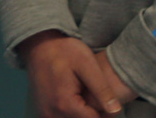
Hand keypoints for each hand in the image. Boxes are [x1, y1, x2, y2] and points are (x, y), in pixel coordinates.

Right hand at [18, 30, 134, 117]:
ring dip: (82, 114)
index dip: (105, 111)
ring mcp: (45, 115)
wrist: (39, 46)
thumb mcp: (86, 63)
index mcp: (65, 104)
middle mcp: (52, 114)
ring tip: (84, 94)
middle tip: (93, 93)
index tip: (106, 96)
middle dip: (93, 112)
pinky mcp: (43, 113)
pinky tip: (75, 99)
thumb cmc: (64, 51)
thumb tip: (116, 111)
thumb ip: (102, 89)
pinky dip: (72, 113)